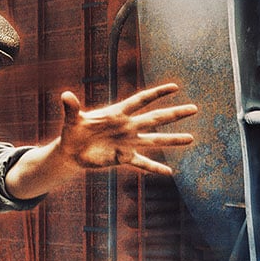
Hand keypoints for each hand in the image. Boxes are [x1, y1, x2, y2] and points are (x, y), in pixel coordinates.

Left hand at [58, 83, 197, 174]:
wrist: (71, 151)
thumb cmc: (72, 131)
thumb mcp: (72, 119)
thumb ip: (71, 108)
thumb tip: (65, 95)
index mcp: (117, 113)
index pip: (140, 100)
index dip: (157, 94)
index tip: (175, 87)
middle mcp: (127, 127)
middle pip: (155, 118)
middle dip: (174, 114)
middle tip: (194, 109)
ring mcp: (127, 143)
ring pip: (154, 140)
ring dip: (172, 140)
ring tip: (191, 139)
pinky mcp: (123, 158)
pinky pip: (142, 163)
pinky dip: (155, 168)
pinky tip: (169, 172)